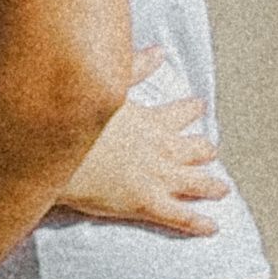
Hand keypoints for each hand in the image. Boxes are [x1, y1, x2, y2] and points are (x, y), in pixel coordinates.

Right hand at [59, 46, 228, 233]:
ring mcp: (157, 177)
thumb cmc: (76, 120)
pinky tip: (211, 226)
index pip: (181, 113)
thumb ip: (134, 68)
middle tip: (209, 151)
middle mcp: (161, 148)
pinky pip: (181, 216)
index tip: (198, 107)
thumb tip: (159, 51)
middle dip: (204, 150)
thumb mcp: (106, 86)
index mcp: (151, 120)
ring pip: (196, 182)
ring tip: (220, 188)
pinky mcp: (146, 203)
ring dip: (211, 185)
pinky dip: (198, 222)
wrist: (56, 155)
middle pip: (195, 149)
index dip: (191, 110)